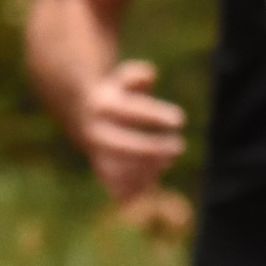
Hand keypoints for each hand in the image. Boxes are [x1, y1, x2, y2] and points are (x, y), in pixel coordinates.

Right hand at [75, 58, 186, 200]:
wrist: (85, 120)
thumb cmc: (117, 96)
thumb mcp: (123, 79)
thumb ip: (137, 75)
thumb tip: (150, 77)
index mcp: (104, 106)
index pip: (131, 112)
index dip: (156, 116)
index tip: (181, 120)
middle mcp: (96, 132)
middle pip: (124, 146)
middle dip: (154, 149)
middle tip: (179, 147)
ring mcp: (97, 155)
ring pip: (121, 171)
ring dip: (149, 170)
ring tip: (167, 162)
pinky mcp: (102, 174)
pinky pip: (119, 189)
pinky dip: (139, 188)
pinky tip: (153, 179)